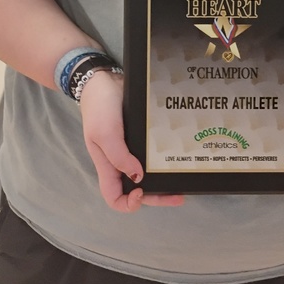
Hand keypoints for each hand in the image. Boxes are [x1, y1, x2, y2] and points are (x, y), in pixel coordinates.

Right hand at [80, 71, 184, 211]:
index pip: (114, 198)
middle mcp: (119, 163)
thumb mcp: (105, 133)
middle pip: (137, 191)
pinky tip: (177, 159)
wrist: (103, 80)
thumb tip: (138, 177)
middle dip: (157, 197)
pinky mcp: (139, 138)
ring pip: (147, 175)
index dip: (128, 203)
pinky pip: (151, 156)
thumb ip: (118, 156)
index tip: (141, 190)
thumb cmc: (100, 108)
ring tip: (183, 182)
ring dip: (163, 182)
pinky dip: (162, 162)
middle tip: (179, 197)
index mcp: (107, 166)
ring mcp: (130, 150)